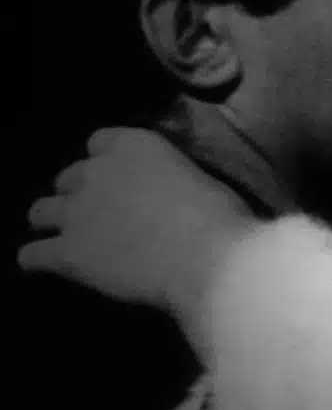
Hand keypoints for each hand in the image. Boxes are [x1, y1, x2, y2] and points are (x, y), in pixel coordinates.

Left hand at [20, 128, 256, 349]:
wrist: (212, 261)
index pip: (99, 142)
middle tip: (105, 218)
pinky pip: (31, 255)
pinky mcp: (68, 253)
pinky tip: (49, 267)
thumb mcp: (200, 181)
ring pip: (40, 212)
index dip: (108, 164)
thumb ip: (171, 181)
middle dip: (81, 195)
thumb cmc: (222, 219)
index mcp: (134, 145)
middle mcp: (96, 171)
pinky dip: (38, 260)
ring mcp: (76, 213)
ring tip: (73, 241)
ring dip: (54, 223)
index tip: (125, 183)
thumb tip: (172, 200)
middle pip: (68, 178)